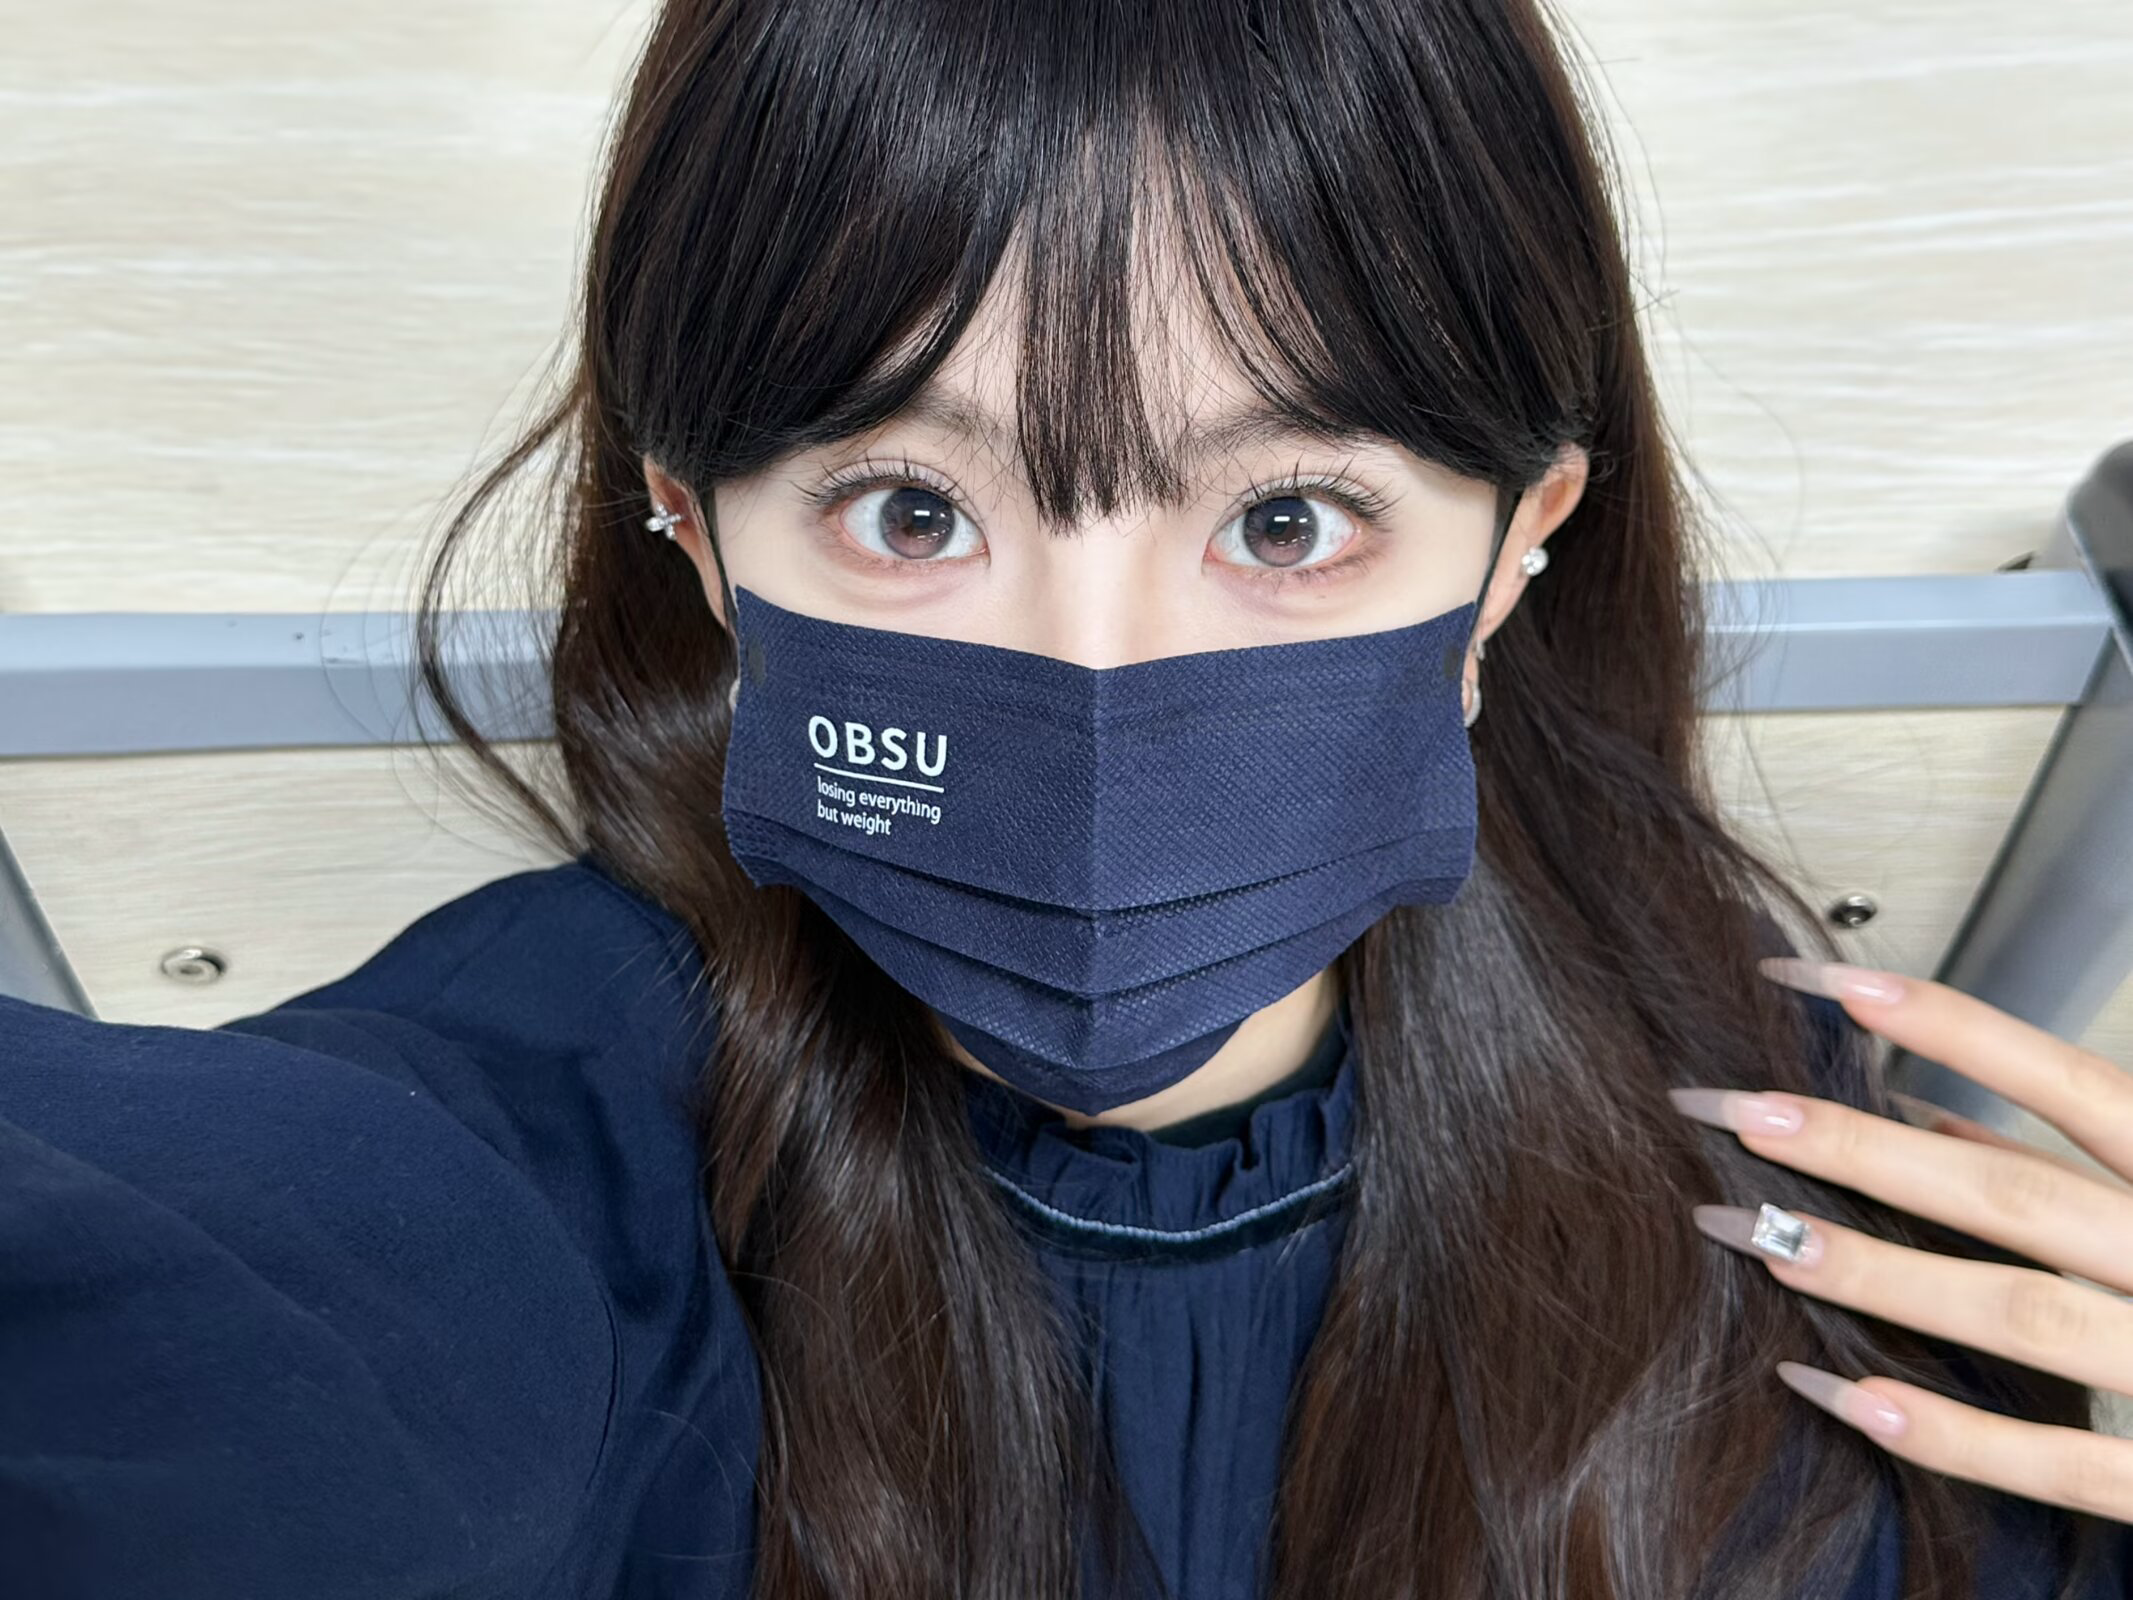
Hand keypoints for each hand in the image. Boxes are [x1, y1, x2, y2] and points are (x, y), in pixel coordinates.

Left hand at [1668, 958, 2132, 1522]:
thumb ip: (2081, 1146)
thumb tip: (1928, 1111)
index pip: (2068, 1078)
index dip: (1942, 1022)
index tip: (1812, 977)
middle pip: (2010, 1195)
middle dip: (1855, 1149)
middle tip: (1727, 1110)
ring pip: (2020, 1316)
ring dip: (1873, 1275)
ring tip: (1748, 1232)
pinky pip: (2062, 1463)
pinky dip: (1943, 1430)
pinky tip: (1832, 1388)